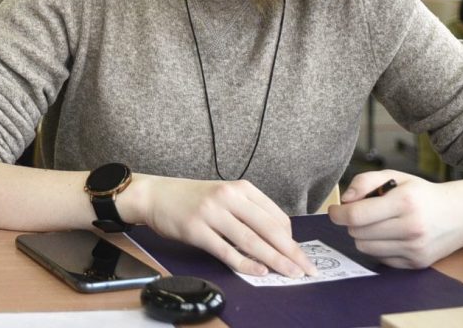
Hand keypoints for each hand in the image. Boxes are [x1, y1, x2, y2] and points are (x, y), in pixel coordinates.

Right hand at [134, 175, 316, 277]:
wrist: (156, 195)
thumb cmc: (192, 198)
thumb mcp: (224, 195)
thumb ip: (248, 211)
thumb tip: (276, 239)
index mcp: (240, 188)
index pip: (275, 215)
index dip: (292, 239)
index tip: (301, 255)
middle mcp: (228, 197)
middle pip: (268, 228)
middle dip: (291, 252)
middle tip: (306, 268)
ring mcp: (212, 213)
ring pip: (251, 241)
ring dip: (274, 260)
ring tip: (290, 273)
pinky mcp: (196, 230)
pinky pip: (226, 251)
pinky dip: (245, 263)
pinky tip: (259, 272)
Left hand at [328, 170, 462, 267]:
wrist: (461, 214)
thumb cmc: (422, 193)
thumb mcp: (395, 176)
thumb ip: (365, 181)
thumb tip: (345, 200)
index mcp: (404, 202)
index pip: (356, 215)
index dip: (338, 214)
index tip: (335, 210)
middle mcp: (411, 227)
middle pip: (357, 233)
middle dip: (352, 223)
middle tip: (361, 213)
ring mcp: (414, 248)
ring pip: (365, 248)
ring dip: (362, 236)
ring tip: (375, 224)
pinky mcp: (416, 263)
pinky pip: (380, 258)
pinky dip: (377, 247)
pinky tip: (389, 235)